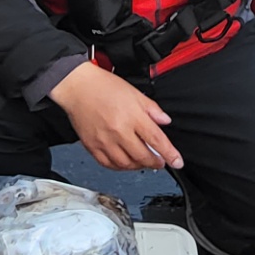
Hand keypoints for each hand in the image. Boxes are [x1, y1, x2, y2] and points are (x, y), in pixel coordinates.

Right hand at [48, 61, 183, 171]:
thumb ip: (152, 109)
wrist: (77, 86)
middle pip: (143, 156)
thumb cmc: (104, 86)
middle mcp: (119, 131)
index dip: (170, 154)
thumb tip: (165, 121)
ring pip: (126, 164)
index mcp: (132, 116)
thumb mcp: (134, 93)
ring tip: (143, 161)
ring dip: (138, 166)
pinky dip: (120, 167)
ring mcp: (105, 141)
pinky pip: (108, 164)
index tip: (177, 162)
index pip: (157, 140)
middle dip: (155, 162)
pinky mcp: (92, 146)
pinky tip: (125, 162)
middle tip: (160, 161)